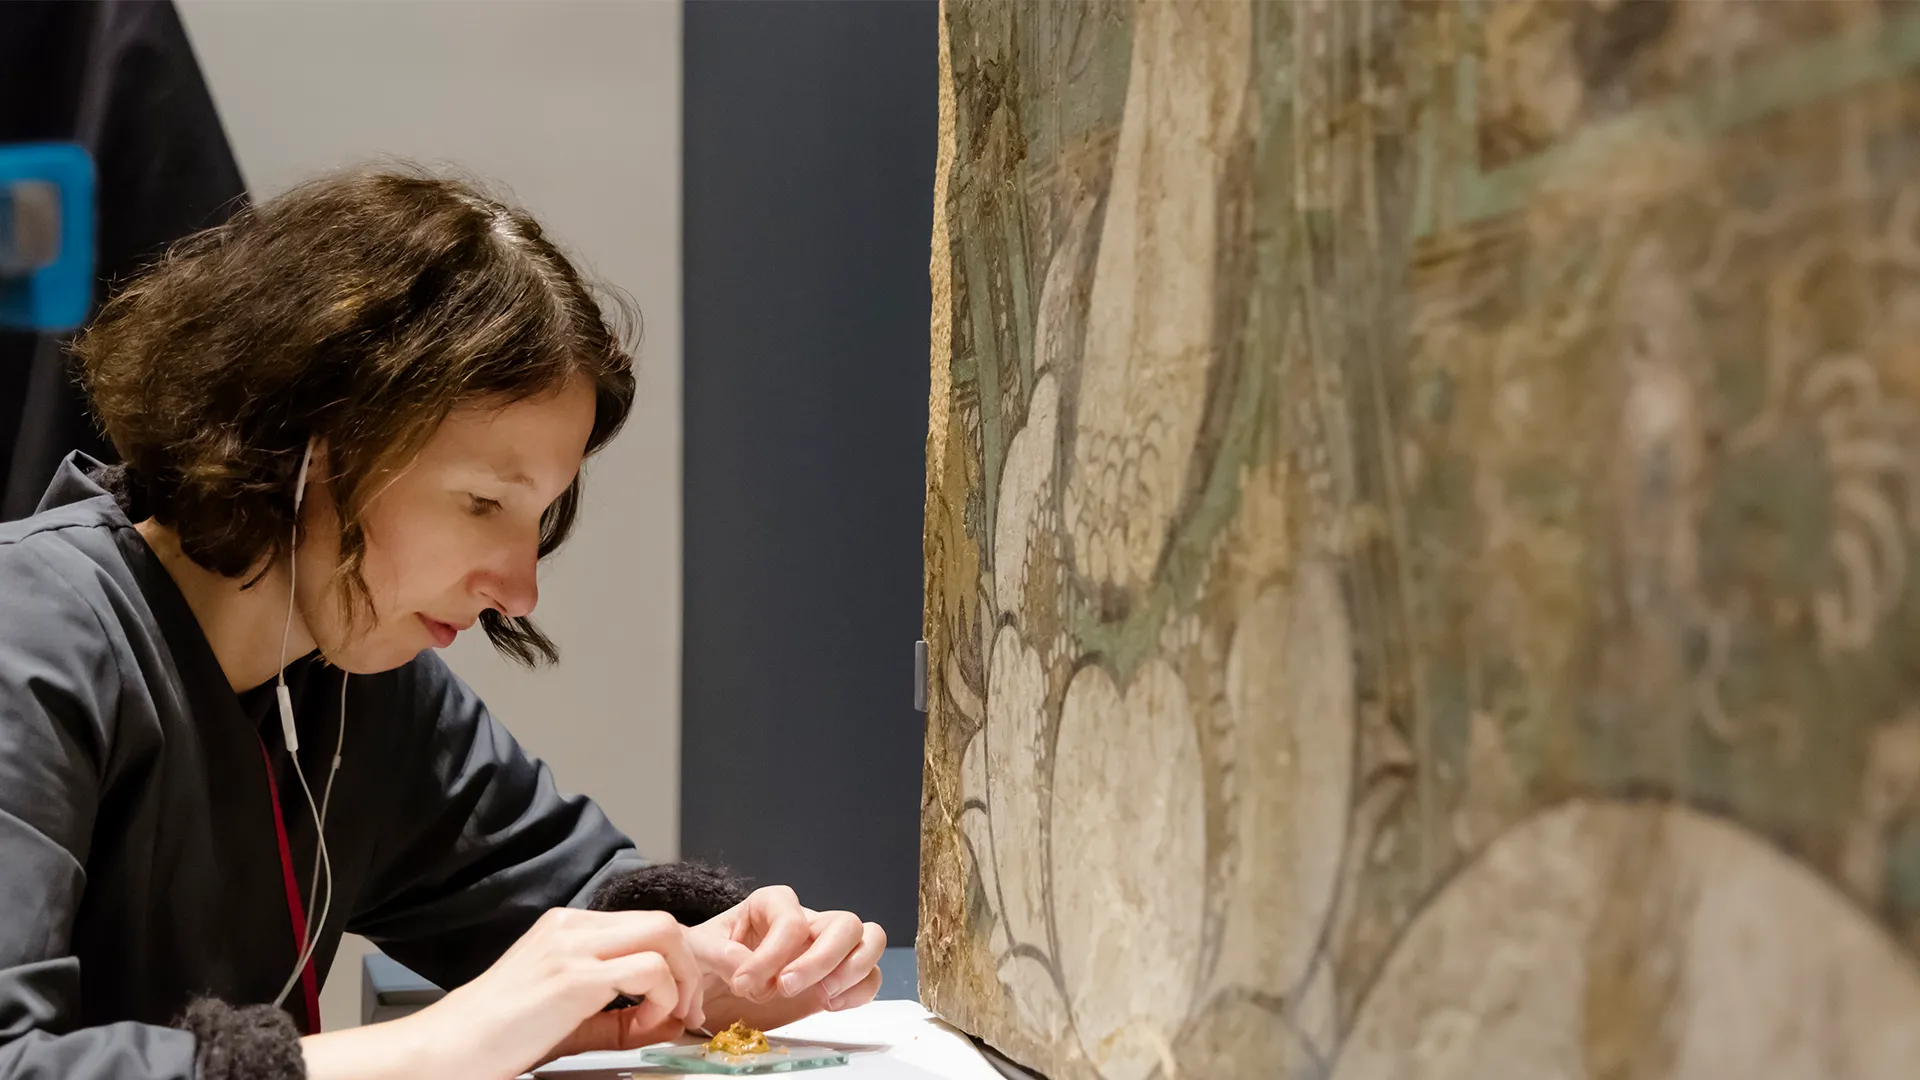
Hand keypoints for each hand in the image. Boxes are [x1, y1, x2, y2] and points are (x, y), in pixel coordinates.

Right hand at [300, 907, 705, 1079]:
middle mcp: (571, 926)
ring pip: (664, 935)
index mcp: (567, 928)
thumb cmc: (495, 1040)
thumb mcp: (566, 1020)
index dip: (679, 962)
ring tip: (666, 1019)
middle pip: (664, 923)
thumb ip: (615, 1016)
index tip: (685, 1002)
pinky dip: (661, 999)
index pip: (646, 925)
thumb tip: (668, 1019)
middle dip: (692, 967)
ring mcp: (571, 946)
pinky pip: (647, 970)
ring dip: (681, 981)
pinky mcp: (572, 976)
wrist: (442, 1052)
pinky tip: (641, 1026)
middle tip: (688, 1011)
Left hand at [688, 886, 886, 1032]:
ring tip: (821, 997)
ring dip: (851, 971)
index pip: (791, 920)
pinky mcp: (837, 977)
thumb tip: (744, 965)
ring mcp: (827, 947)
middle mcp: (807, 920)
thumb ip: (718, 952)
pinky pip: (870, 976)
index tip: (744, 982)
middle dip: (819, 960)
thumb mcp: (697, 949)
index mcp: (772, 903)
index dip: (770, 954)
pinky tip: (828, 1005)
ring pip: (869, 940)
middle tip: (786, 987)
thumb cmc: (707, 958)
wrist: (713, 986)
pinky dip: (859, 991)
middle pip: (844, 923)